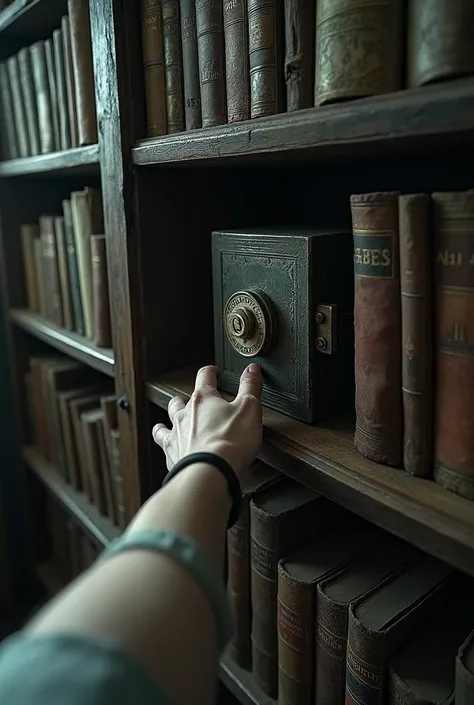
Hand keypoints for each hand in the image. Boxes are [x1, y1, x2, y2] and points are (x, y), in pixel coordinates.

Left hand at [152, 364, 262, 480]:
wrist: (211, 473)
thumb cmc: (230, 441)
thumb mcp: (249, 408)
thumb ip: (250, 387)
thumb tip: (252, 369)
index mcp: (203, 399)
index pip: (204, 377)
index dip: (210, 372)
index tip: (213, 371)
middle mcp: (184, 415)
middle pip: (179, 401)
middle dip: (185, 399)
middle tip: (192, 401)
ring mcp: (176, 437)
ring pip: (164, 425)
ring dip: (167, 423)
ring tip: (165, 425)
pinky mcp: (173, 458)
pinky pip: (164, 449)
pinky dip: (167, 448)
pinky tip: (170, 451)